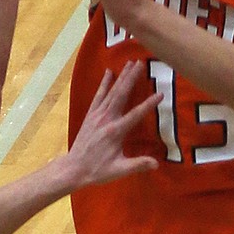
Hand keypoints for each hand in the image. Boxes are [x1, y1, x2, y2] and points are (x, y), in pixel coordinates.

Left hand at [66, 64, 158, 187]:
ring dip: (121, 76)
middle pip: (121, 94)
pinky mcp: (90, 115)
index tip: (160, 94)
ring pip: (111, 92)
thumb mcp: (119, 170)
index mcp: (115, 131)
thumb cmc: (97, 170)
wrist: (73, 168)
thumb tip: (156, 163)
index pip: (136, 115)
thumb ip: (138, 164)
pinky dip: (104, 83)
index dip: (148, 104)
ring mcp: (97, 115)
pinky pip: (98, 95)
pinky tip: (108, 72)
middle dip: (131, 78)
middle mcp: (106, 119)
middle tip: (141, 63)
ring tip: (130, 63)